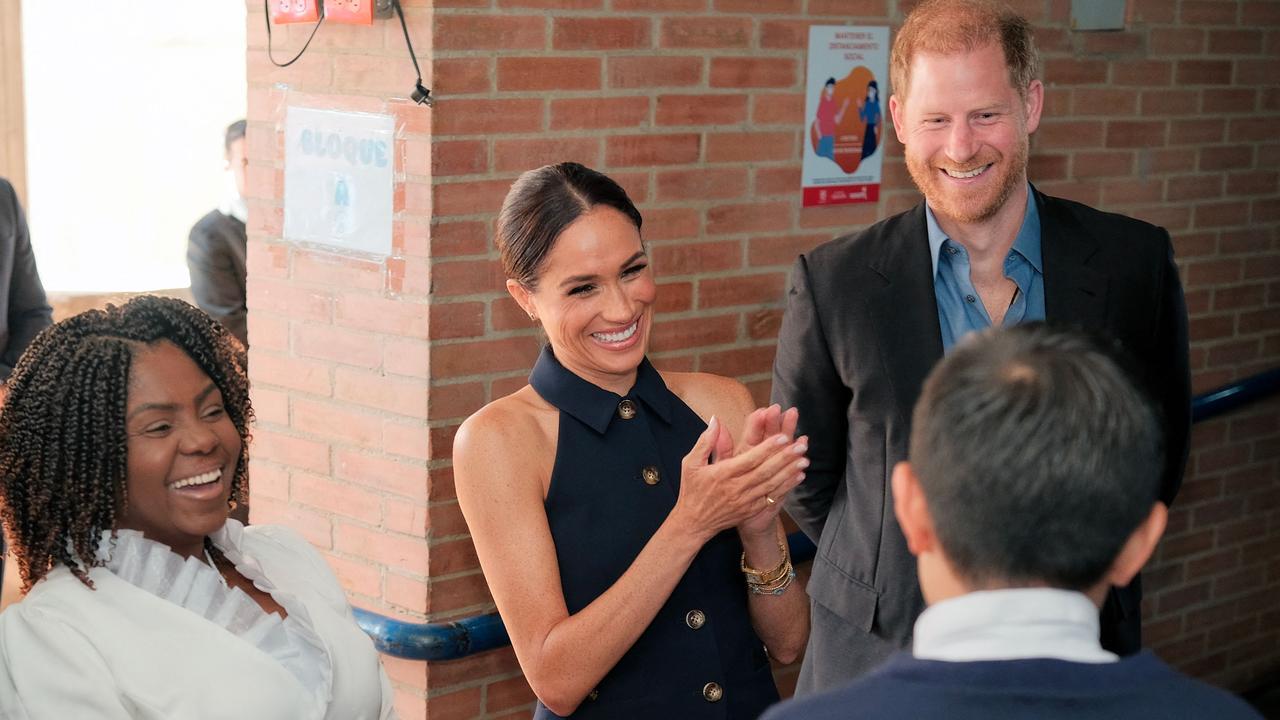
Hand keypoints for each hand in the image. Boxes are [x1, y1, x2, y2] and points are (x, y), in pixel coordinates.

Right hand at [670, 417, 808, 544]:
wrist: (694, 523)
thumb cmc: (692, 490)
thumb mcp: (691, 463)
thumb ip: (706, 441)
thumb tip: (716, 421)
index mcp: (722, 474)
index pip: (749, 459)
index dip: (767, 448)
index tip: (782, 437)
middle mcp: (735, 488)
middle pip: (765, 471)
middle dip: (784, 458)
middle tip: (801, 445)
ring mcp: (745, 501)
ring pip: (771, 484)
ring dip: (789, 472)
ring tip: (804, 459)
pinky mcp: (750, 510)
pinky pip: (771, 497)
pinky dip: (786, 487)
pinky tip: (798, 477)